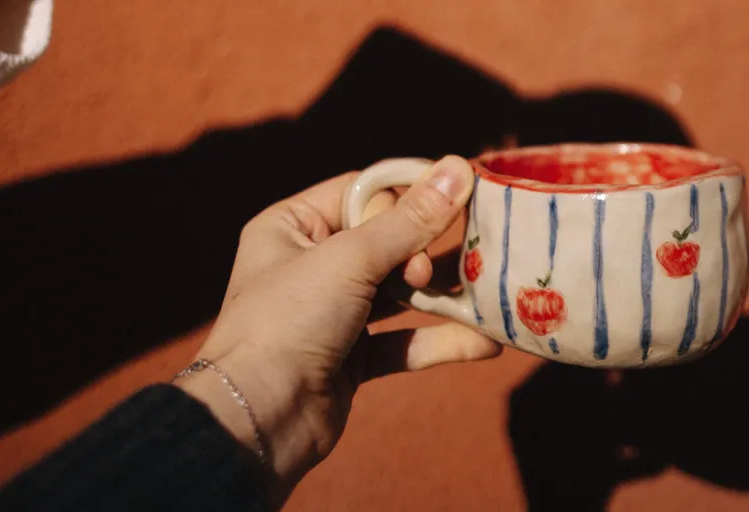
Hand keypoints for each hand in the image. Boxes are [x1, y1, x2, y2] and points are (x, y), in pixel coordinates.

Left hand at [175, 156, 501, 494]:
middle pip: (388, 242)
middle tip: (430, 272)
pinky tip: (485, 342)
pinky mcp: (353, 358)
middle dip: (425, 252)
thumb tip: (457, 169)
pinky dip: (440, 341)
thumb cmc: (291, 320)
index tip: (455, 199)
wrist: (259, 419)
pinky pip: (404, 341)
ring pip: (401, 293)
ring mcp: (334, 313)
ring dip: (442, 296)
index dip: (407, 196)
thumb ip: (408, 221)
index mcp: (293, 226)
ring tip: (489, 292)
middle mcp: (312, 265)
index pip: (363, 193)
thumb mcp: (350, 260)